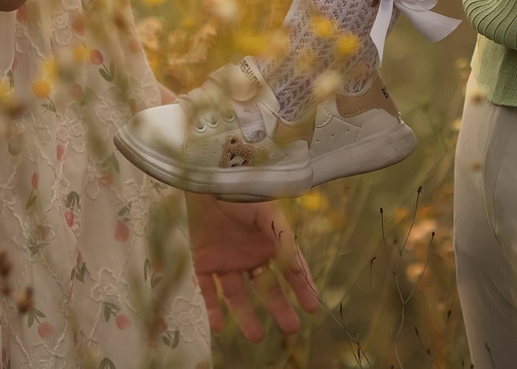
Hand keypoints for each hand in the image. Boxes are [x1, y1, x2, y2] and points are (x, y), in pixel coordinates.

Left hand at [188, 195, 320, 341]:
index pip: (290, 270)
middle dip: (279, 308)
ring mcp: (227, 261)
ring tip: (256, 337)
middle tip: (291, 329)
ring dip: (246, 316)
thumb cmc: (240, 191)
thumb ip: (282, 241)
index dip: (302, 288)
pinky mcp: (204, 263)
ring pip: (238, 295)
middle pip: (267, 288)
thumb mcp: (266, 214)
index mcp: (269, 242)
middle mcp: (250, 256)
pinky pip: (209, 290)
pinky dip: (212, 308)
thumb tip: (300, 271)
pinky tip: (219, 326)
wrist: (205, 178)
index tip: (312, 307)